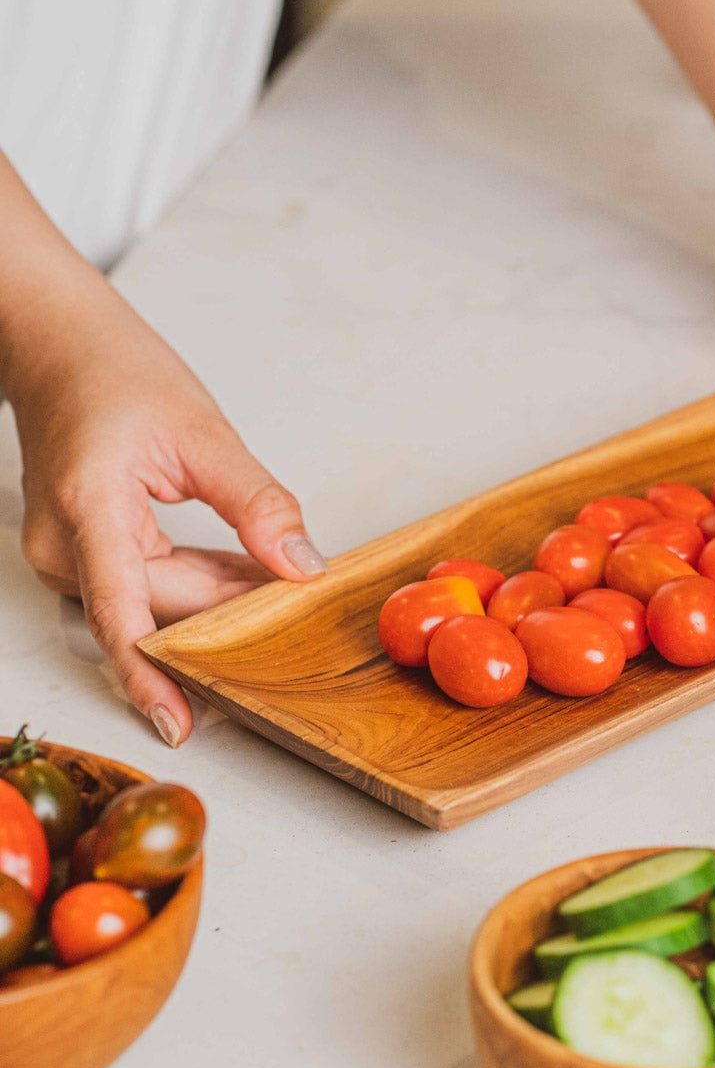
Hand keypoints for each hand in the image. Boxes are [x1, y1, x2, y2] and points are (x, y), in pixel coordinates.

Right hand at [10, 300, 326, 747]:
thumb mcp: (204, 433)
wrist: (58, 343)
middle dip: (231, 611)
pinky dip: (202, 581)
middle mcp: (65, 546)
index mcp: (88, 510)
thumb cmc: (115, 372)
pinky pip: (151, 586)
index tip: (182, 724)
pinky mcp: (86, 553)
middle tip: (298, 594)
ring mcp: (69, 554)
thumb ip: (258, 504)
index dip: (152, 677)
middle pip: (160, 611)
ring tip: (273, 570)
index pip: (122, 616)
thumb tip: (303, 567)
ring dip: (220, 596)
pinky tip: (245, 566)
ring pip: (158, 603)